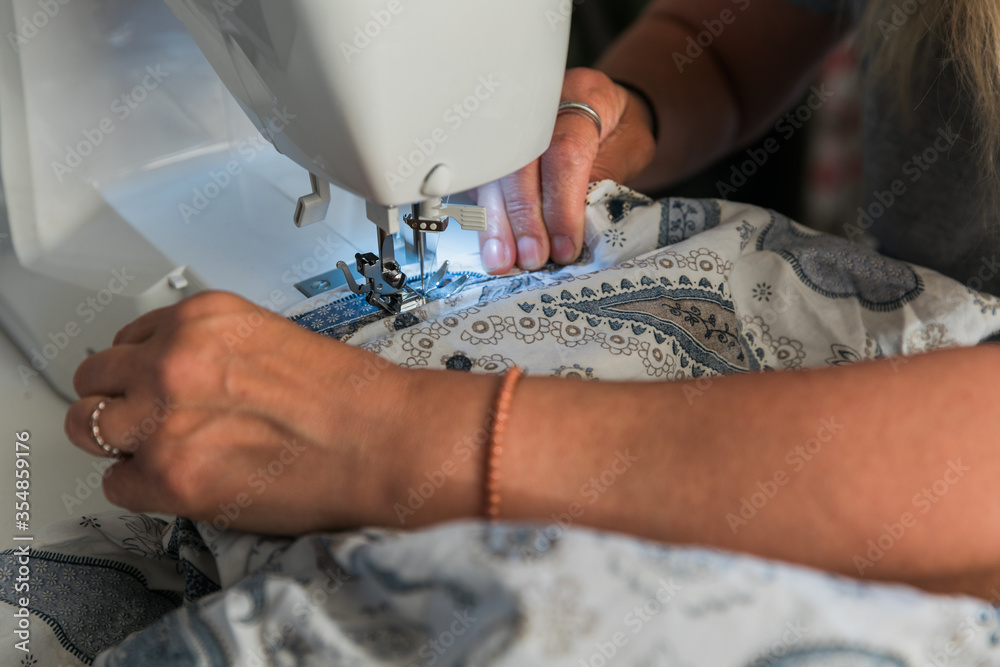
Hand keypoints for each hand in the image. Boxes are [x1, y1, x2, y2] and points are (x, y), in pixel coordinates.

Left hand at [64, 291, 409, 534]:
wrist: (384, 441)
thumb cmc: (351, 399)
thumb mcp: (274, 340)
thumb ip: (216, 351)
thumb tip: (187, 379)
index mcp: (202, 318)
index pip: (131, 337)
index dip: (143, 368)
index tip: (154, 385)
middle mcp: (173, 359)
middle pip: (95, 378)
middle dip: (118, 400)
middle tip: (147, 420)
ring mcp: (164, 418)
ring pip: (88, 427)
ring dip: (121, 441)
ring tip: (161, 453)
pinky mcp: (170, 476)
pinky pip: (118, 484)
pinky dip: (143, 488)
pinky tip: (184, 483)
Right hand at [475, 67, 656, 273]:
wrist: (607, 111)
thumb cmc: (620, 130)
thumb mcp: (631, 150)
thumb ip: (606, 180)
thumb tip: (576, 228)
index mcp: (585, 95)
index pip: (565, 150)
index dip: (562, 203)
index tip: (565, 244)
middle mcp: (541, 104)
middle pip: (520, 161)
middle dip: (524, 217)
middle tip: (531, 257)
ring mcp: (510, 122)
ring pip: (493, 173)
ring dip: (495, 222)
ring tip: (501, 260)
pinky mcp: (494, 146)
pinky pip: (481, 180)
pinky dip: (483, 216)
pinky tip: (488, 244)